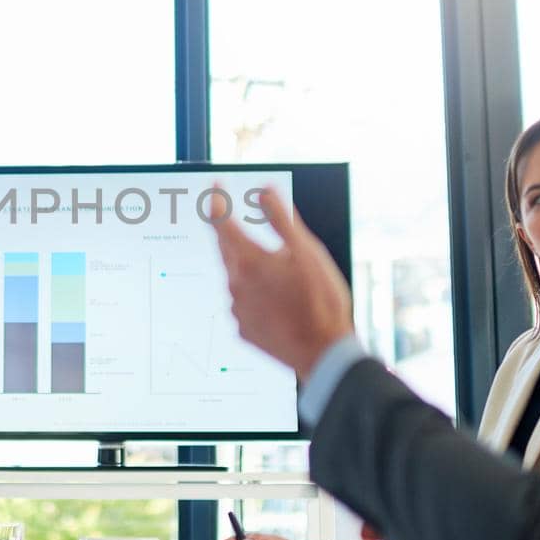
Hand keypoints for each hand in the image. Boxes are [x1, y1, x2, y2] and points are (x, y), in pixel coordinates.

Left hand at [211, 185, 353, 378]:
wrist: (324, 354)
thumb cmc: (321, 300)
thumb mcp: (308, 251)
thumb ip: (281, 219)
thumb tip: (264, 190)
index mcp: (249, 261)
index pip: (220, 222)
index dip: (216, 200)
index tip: (215, 186)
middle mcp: (235, 284)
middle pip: (224, 249)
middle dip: (229, 232)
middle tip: (238, 220)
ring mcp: (237, 309)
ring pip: (235, 277)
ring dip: (246, 266)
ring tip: (275, 271)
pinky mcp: (243, 329)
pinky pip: (243, 302)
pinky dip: (253, 293)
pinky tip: (275, 299)